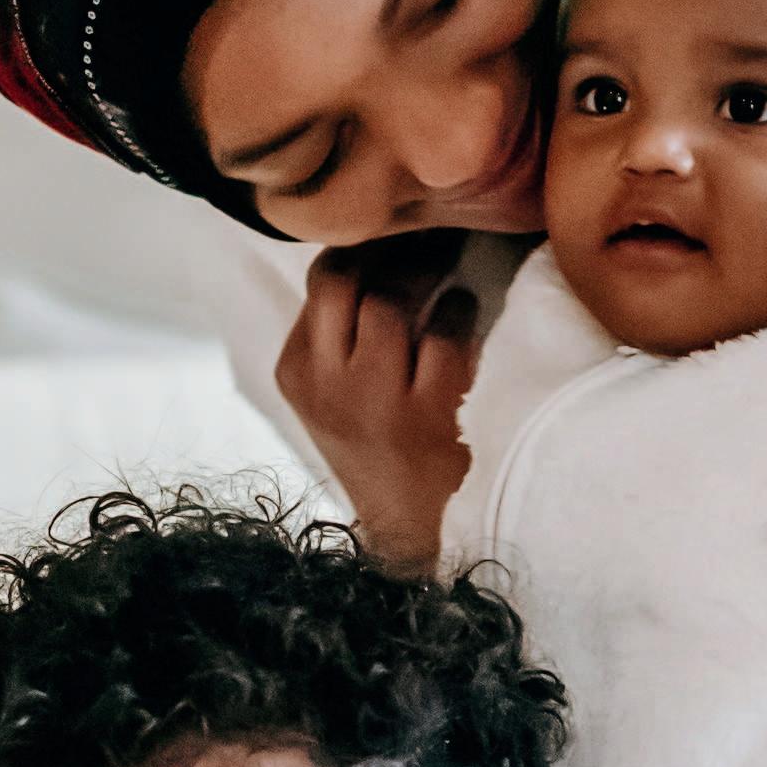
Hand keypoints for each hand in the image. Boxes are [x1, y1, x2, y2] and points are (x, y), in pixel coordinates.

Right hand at [276, 238, 480, 562]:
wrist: (412, 533)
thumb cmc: (381, 450)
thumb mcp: (333, 396)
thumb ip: (339, 334)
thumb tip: (378, 247)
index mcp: (298, 373)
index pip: (320, 282)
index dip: (362, 245)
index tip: (395, 232)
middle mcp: (327, 385)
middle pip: (343, 280)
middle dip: (389, 247)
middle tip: (427, 235)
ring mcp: (375, 401)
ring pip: (391, 303)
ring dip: (428, 273)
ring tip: (450, 264)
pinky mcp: (427, 416)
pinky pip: (446, 336)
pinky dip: (461, 313)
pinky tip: (467, 310)